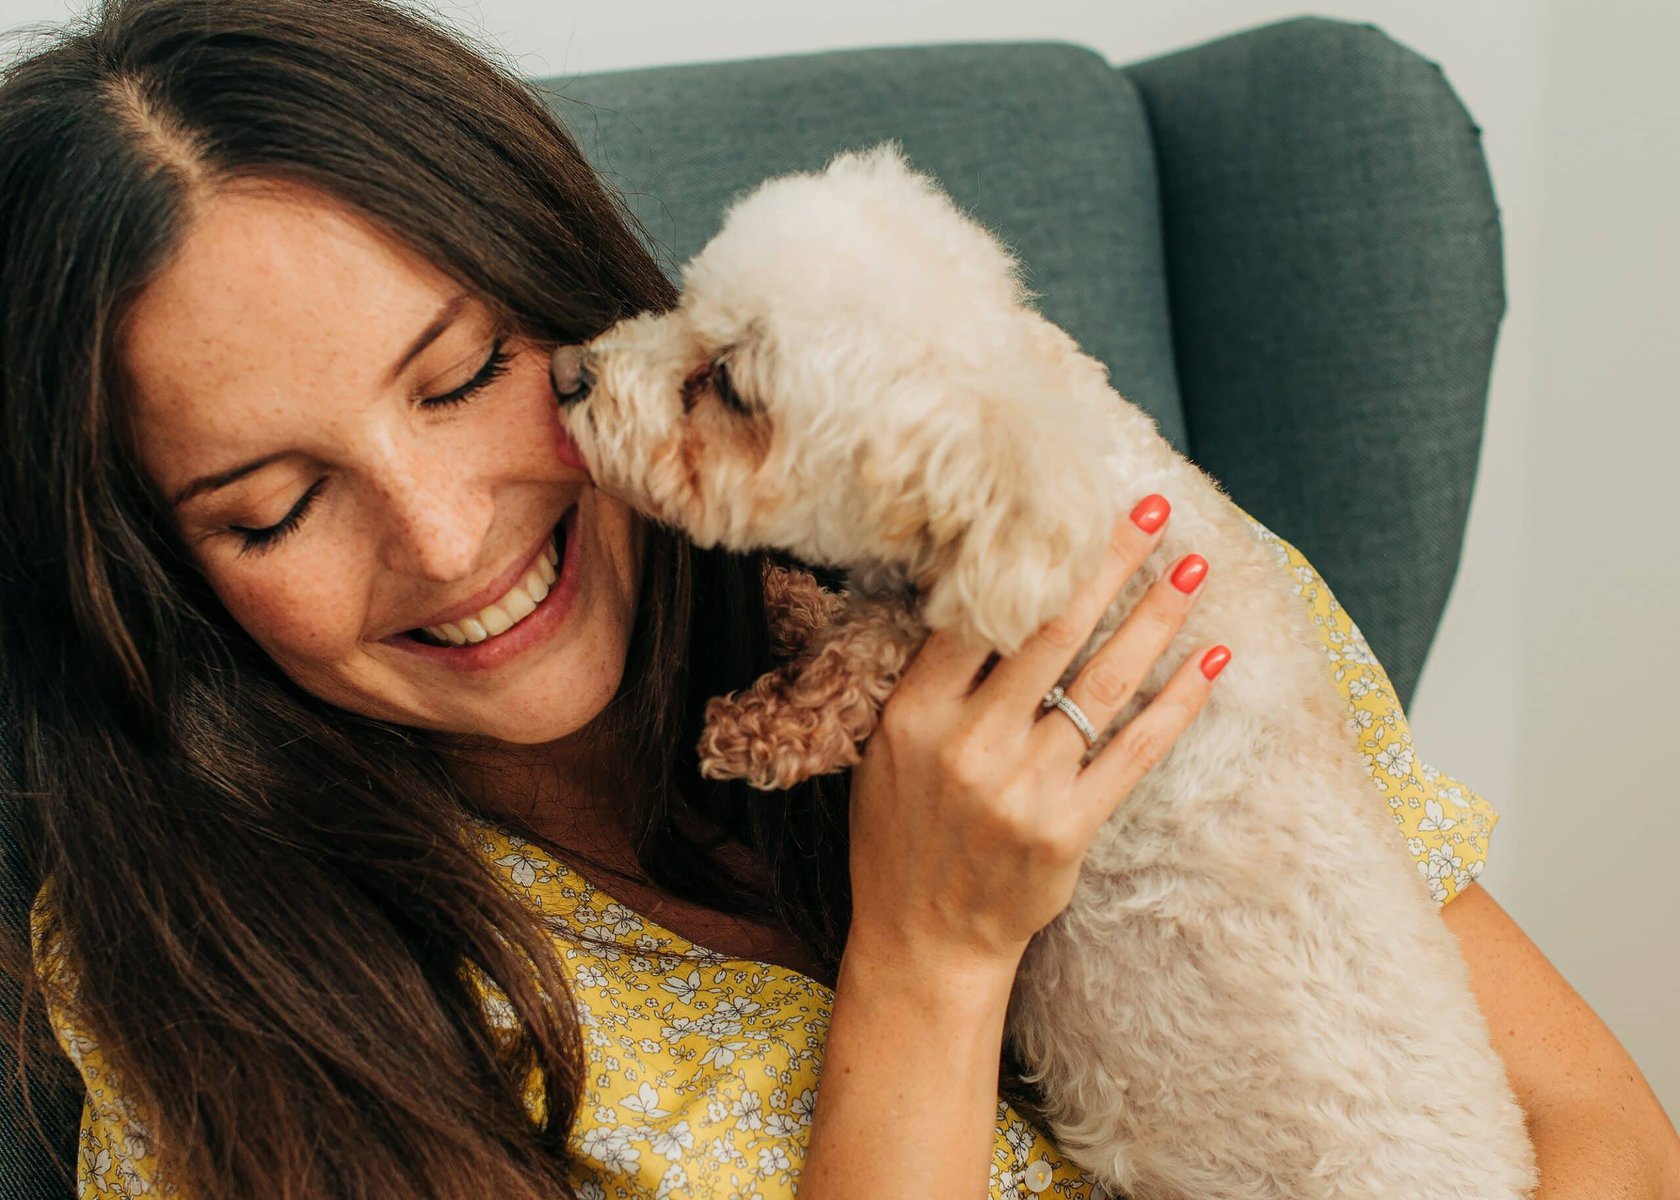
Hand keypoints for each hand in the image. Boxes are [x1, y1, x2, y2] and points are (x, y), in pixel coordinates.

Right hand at [845, 497, 1227, 973]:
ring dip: (1154, 617)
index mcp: (916, 713)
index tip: (1069, 508)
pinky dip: (1177, 703)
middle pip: (1053, 631)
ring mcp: (1023, 787)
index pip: (980, 613)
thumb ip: (929, 681)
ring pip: (1103, 682)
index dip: (1030, 557)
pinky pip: (1135, 752)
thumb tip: (977, 597)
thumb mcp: (886, 751)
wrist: (923, 939)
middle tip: (1153, 511)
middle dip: (1109, 562)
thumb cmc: (901, 837)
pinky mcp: (1068, 828)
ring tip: (1192, 567)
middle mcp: (969, 742)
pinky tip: (1208, 662)